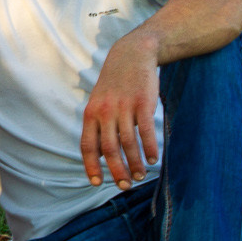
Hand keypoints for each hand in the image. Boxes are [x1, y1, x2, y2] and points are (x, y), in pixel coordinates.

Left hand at [80, 37, 160, 190]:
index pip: (88, 146)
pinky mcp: (143, 102)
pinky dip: (149, 148)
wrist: (132, 54)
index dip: (92, 166)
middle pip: (109, 149)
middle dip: (117, 171)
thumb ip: (98, 126)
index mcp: (91, 114)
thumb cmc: (115, 85)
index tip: (97, 183)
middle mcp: (105, 112)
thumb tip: (102, 155)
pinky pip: (146, 131)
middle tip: (125, 185)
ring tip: (141, 176)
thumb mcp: (99, 102)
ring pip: (128, 143)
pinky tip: (153, 159)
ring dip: (135, 163)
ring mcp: (124, 107)